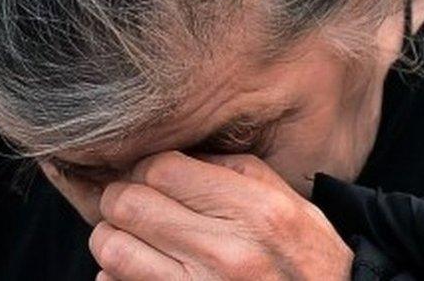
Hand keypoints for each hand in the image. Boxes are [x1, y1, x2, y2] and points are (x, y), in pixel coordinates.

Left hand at [88, 151, 352, 279]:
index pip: (162, 168)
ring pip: (112, 249)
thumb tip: (178, 154)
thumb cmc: (311, 262)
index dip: (146, 166)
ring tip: (135, 235)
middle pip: (128, 204)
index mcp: (255, 212)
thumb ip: (236, 170)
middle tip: (135, 201)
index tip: (152, 174)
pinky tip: (146, 271)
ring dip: (115, 237)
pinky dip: (118, 276)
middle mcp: (225, 253)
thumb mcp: (291, 205)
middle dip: (121, 197)